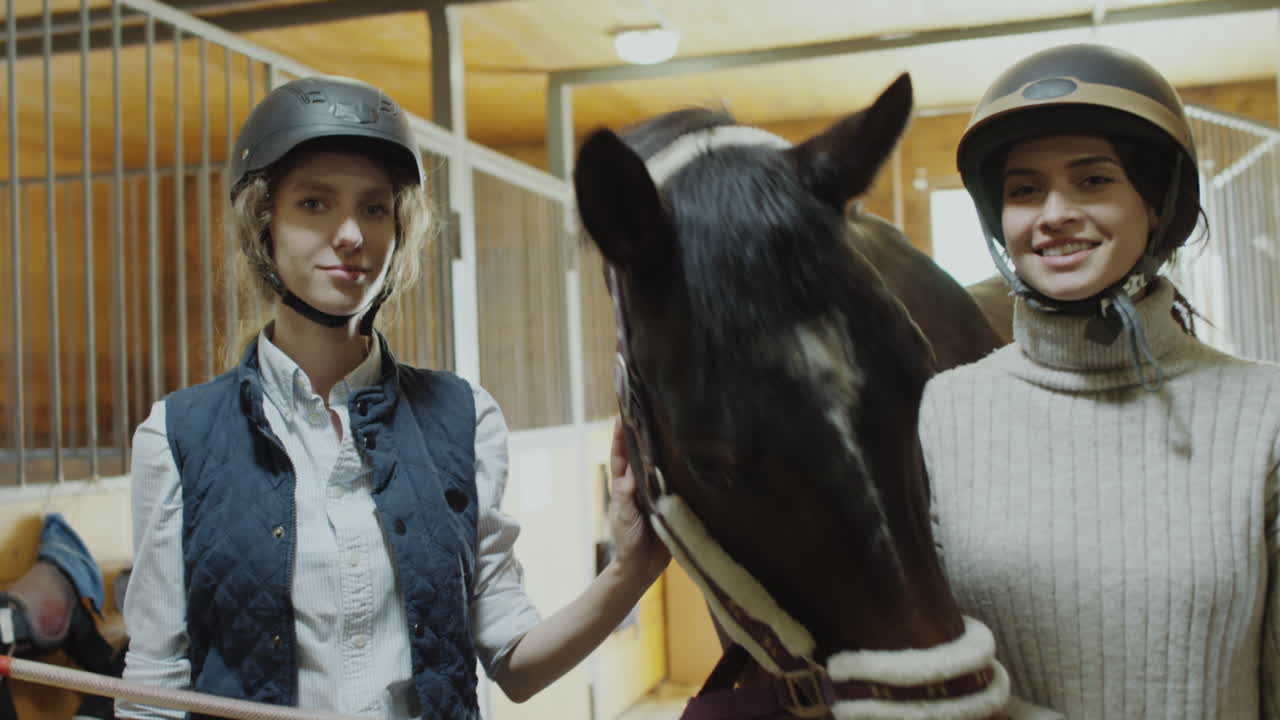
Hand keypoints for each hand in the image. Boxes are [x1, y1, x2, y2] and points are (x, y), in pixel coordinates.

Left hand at [607, 417, 670, 586]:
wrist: (643, 567)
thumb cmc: (628, 541)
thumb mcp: (624, 516)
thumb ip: (626, 495)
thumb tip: (630, 471)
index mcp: (624, 486)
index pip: (621, 455)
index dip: (620, 435)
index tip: (621, 414)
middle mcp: (640, 484)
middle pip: (641, 455)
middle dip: (642, 434)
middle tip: (648, 410)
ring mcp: (656, 492)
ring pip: (659, 465)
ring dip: (662, 448)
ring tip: (669, 426)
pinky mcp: (671, 502)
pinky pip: (676, 482)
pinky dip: (680, 469)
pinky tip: (688, 456)